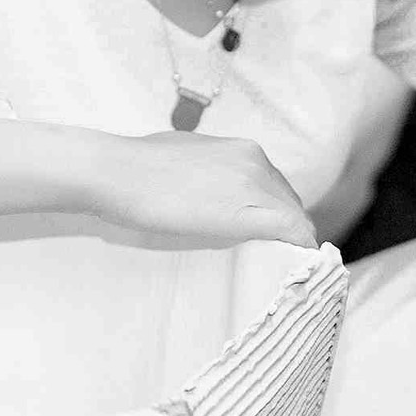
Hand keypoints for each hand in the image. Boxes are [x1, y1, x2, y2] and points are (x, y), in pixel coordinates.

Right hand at [96, 131, 318, 249]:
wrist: (116, 173)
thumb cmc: (135, 167)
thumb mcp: (183, 158)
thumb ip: (207, 172)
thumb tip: (208, 191)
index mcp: (239, 148)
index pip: (274, 185)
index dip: (274, 212)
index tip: (267, 235)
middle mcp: (255, 160)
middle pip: (288, 201)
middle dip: (283, 226)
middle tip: (271, 254)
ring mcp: (255, 184)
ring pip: (293, 217)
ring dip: (288, 239)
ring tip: (277, 264)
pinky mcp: (250, 212)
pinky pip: (292, 232)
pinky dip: (298, 248)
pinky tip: (291, 267)